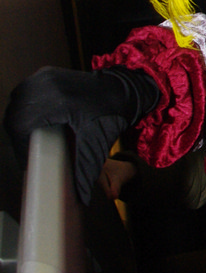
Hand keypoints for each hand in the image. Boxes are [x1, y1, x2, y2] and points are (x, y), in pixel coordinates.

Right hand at [4, 66, 157, 204]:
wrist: (123, 89)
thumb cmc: (111, 114)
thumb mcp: (97, 142)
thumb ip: (86, 170)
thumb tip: (82, 198)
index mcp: (57, 101)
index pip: (21, 124)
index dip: (19, 145)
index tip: (27, 159)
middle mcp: (47, 84)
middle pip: (15, 113)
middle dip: (18, 135)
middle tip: (28, 152)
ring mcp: (45, 76)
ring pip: (16, 102)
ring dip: (19, 121)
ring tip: (30, 139)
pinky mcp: (45, 74)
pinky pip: (24, 92)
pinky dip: (24, 107)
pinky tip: (35, 121)